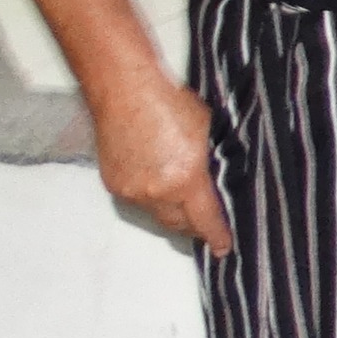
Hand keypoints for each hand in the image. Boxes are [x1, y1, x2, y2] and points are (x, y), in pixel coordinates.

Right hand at [91, 77, 234, 256]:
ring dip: (170, 210)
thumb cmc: (168, 102)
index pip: (205, 220)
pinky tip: (156, 178)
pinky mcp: (113, 184)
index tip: (223, 247)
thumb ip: (212, 163)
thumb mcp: (208, 133)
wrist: (126, 90)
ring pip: (156, 214)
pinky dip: (148, 196)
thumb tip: (217, 181)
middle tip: (204, 221)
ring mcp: (131, 190)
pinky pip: (136, 201)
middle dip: (193, 225)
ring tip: (180, 194)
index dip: (216, 236)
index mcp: (185, 179)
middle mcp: (155, 192)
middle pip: (178, 225)